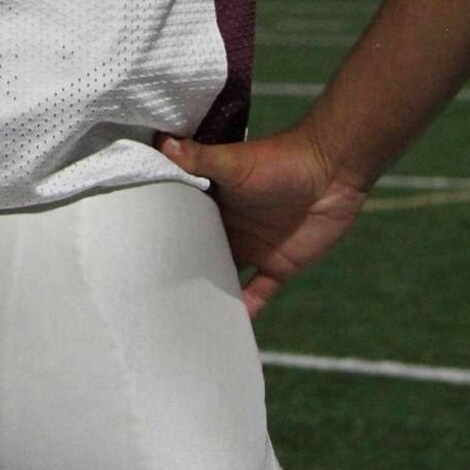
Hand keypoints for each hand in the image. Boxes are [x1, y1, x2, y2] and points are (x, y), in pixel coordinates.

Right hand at [158, 127, 367, 318]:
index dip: (163, 236)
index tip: (137, 254)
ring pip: (226, 276)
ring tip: (187, 318)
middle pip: (201, 253)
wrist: (332, 171)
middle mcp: (229, 226)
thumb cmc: (280, 159)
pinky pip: (259, 292)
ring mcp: (253, 247)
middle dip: (183, 271)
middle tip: (153, 297)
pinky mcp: (279, 264)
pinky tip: (233, 328)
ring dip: (213, 294)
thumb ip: (201, 159)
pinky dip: (248, 309)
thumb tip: (161, 142)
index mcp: (213, 200)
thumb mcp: (235, 161)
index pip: (181, 221)